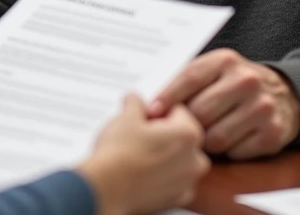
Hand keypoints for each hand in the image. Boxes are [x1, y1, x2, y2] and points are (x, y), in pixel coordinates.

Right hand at [78, 94, 208, 214]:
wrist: (104, 191)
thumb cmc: (118, 155)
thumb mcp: (126, 117)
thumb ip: (136, 103)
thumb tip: (135, 100)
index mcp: (188, 134)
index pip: (178, 111)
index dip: (157, 111)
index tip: (143, 117)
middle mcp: (195, 159)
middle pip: (182, 136)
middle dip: (163, 134)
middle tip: (138, 136)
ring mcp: (187, 182)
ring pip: (179, 160)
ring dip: (164, 155)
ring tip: (138, 155)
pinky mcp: (176, 199)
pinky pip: (174, 181)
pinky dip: (162, 177)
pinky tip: (142, 173)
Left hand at [151, 49, 299, 159]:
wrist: (284, 94)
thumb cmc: (233, 84)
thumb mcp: (212, 71)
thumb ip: (183, 81)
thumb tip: (145, 102)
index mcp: (226, 60)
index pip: (189, 78)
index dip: (168, 97)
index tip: (152, 112)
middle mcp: (247, 81)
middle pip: (200, 111)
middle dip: (185, 124)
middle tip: (177, 130)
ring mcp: (262, 107)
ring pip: (215, 137)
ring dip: (205, 141)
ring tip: (205, 134)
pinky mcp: (273, 133)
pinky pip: (234, 152)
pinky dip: (226, 151)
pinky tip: (229, 140)